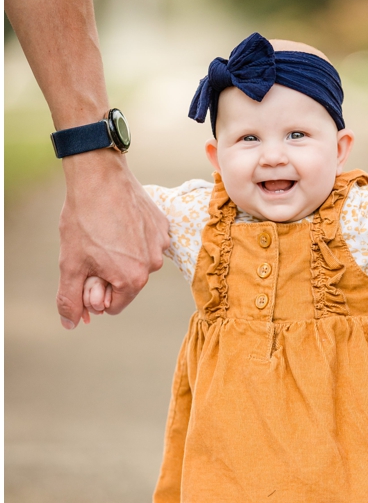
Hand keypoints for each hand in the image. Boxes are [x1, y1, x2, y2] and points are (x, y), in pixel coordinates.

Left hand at [58, 150, 168, 328]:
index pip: (114, 306)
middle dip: (110, 274)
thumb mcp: (71, 264)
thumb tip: (71, 323)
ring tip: (106, 233)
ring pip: (138, 262)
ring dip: (123, 255)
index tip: (86, 272)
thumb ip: (70, 298)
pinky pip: (147, 242)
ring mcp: (160, 245)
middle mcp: (152, 266)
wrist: (99, 179)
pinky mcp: (162, 227)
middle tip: (93, 250)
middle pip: (128, 284)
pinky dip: (133, 238)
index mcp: (132, 280)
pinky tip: (119, 222)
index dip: (95, 293)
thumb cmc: (84, 221)